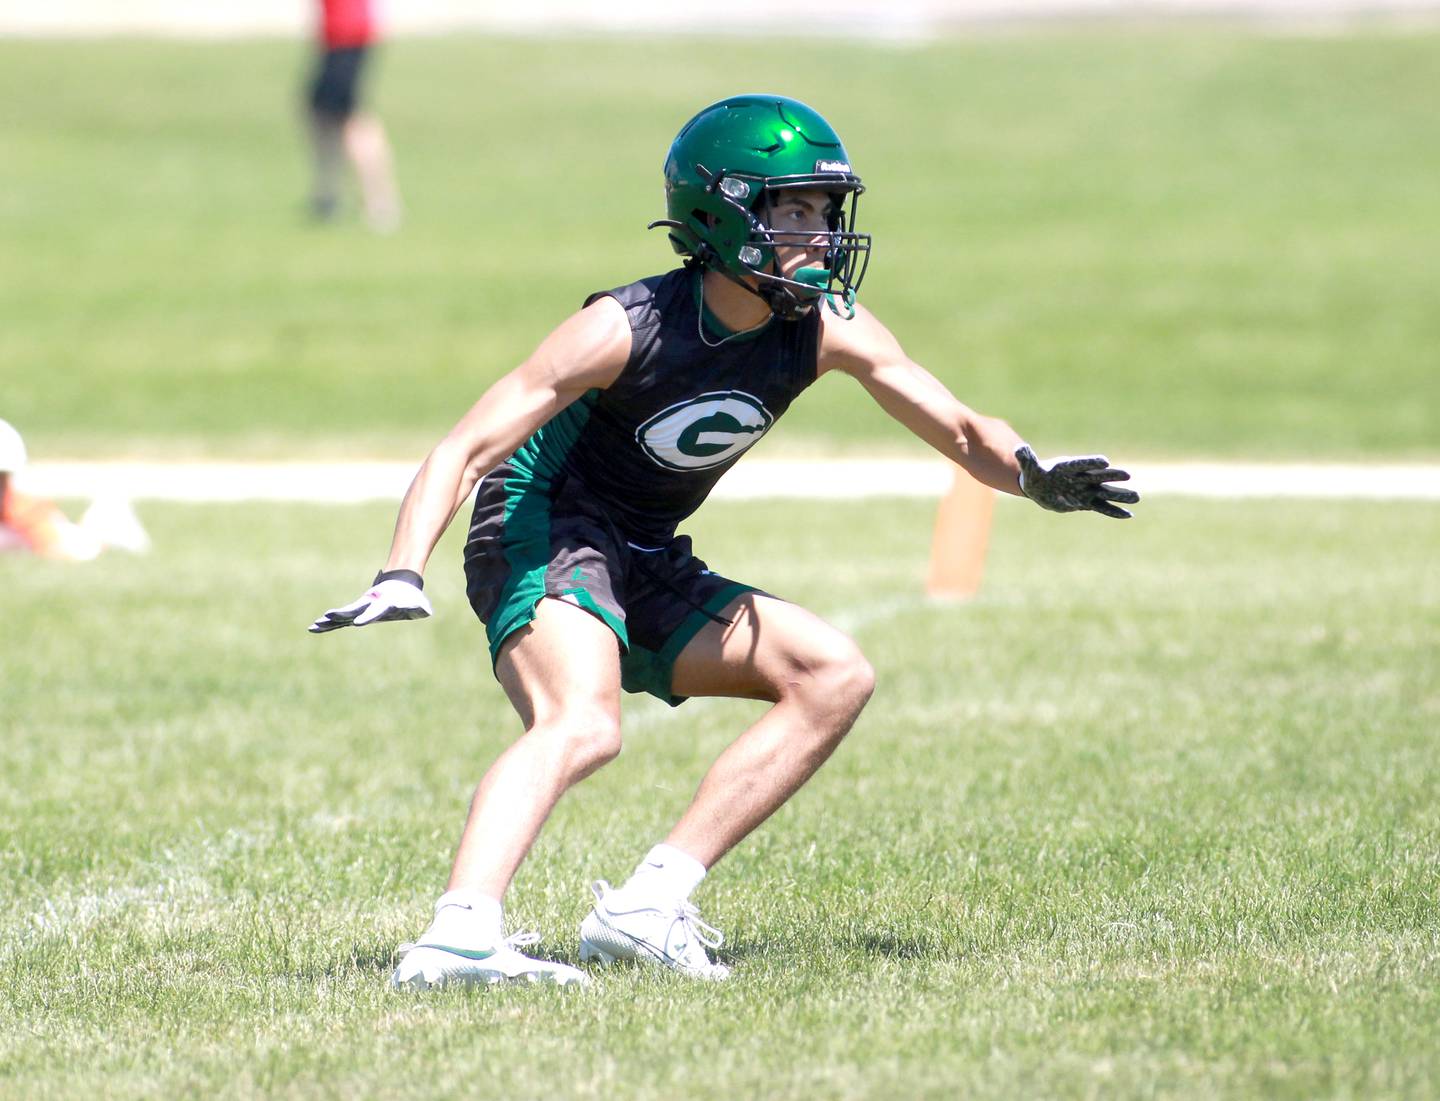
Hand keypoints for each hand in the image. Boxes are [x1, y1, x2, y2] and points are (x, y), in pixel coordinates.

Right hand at [309, 574, 432, 632]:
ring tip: (314, 626)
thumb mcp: (418, 605)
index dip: (367, 616)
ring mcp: (361, 608)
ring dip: (329, 621)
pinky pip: (341, 620)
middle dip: (340, 615)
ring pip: (343, 616)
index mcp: (383, 603)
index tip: (358, 623)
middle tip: (327, 617)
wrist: (400, 584)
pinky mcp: (357, 611)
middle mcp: (369, 605)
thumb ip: (421, 608)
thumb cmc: (410, 597)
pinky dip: (329, 624)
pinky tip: (316, 627)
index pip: (374, 611)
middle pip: (352, 611)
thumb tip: (426, 612)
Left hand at [1015, 445, 1138, 518]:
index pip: (1082, 464)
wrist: (1040, 487)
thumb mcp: (1029, 469)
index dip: (1092, 463)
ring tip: (1137, 497)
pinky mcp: (1087, 502)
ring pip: (1106, 493)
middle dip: (1112, 476)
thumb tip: (1019, 448)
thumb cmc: (1034, 475)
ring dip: (1120, 495)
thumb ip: (1026, 459)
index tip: (1104, 462)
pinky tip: (1129, 515)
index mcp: (1069, 466)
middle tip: (1127, 476)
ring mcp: (1086, 490)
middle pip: (1099, 476)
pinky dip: (1115, 511)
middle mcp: (1081, 477)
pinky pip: (1103, 507)